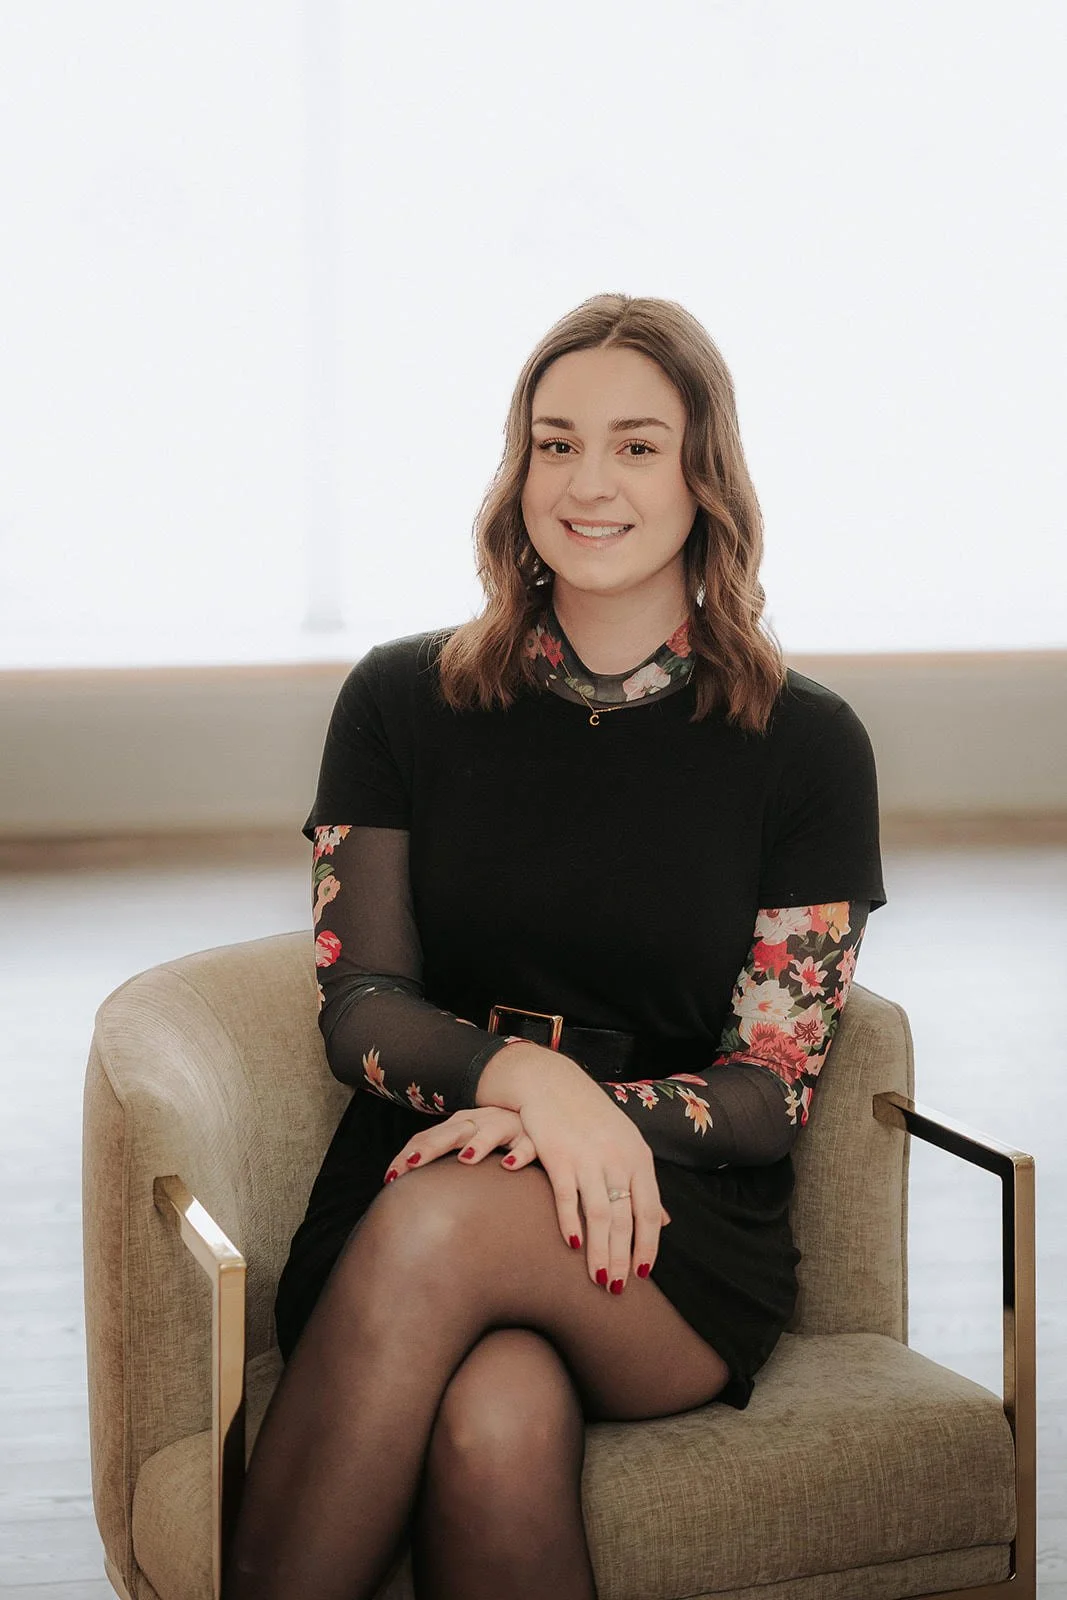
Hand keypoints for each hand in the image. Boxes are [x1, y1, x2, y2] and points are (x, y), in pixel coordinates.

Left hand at [382, 1106, 536, 1183]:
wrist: (540, 1110)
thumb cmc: (498, 1133)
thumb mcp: (468, 1140)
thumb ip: (443, 1155)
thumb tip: (407, 1180)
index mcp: (461, 1123)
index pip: (429, 1137)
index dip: (410, 1155)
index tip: (391, 1177)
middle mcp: (481, 1121)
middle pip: (452, 1133)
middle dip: (431, 1147)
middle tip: (412, 1165)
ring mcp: (507, 1126)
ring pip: (491, 1132)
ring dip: (479, 1144)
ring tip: (465, 1160)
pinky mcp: (534, 1136)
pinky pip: (529, 1145)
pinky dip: (520, 1154)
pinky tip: (510, 1165)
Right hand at [516, 1061, 670, 1293]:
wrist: (552, 1082)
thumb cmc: (592, 1118)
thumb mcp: (627, 1145)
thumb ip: (643, 1184)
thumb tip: (666, 1222)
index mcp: (638, 1158)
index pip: (649, 1211)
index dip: (647, 1245)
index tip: (642, 1274)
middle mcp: (617, 1159)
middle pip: (625, 1219)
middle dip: (622, 1258)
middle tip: (618, 1289)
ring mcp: (588, 1157)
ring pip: (599, 1215)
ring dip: (600, 1251)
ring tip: (598, 1279)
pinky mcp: (558, 1155)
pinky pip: (567, 1197)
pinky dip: (570, 1224)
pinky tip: (572, 1245)